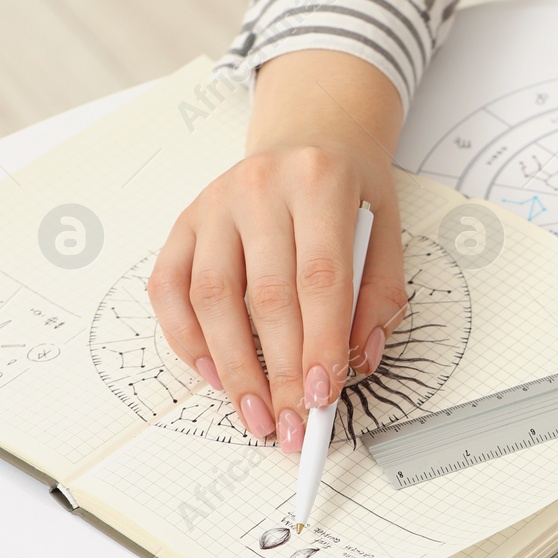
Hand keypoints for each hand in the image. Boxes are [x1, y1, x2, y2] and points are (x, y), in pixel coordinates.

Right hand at [149, 50, 406, 450]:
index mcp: (319, 184)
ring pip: (212, 298)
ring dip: (232, 368)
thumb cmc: (349, 190)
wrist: (311, 133)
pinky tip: (213, 375)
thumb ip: (380, 295)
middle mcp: (260, 188)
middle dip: (280, 372)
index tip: (322, 396)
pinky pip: (170, 288)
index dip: (319, 343)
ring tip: (255, 414)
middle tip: (291, 425)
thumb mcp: (387, 229)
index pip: (319, 278)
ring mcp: (213, 204)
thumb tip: (359, 358)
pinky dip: (187, 339)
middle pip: (265, 296)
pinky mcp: (183, 222)